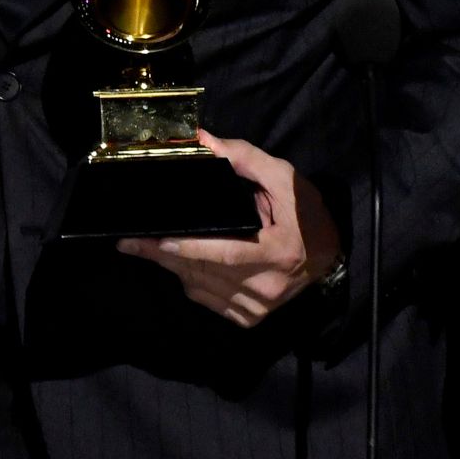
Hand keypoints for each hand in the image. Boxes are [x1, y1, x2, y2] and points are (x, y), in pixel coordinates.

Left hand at [116, 129, 341, 327]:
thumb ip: (243, 158)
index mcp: (277, 251)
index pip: (224, 253)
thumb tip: (203, 140)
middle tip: (128, 242)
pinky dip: (191, 282)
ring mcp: (258, 307)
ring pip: (200, 288)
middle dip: (162, 256)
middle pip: (203, 271)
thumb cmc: (305, 213)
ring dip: (173, 268)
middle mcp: (266, 285)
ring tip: (148, 248)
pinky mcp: (250, 318)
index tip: (152, 240)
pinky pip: (208, 301)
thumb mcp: (282, 177)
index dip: (186, 249)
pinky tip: (183, 264)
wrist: (331, 255)